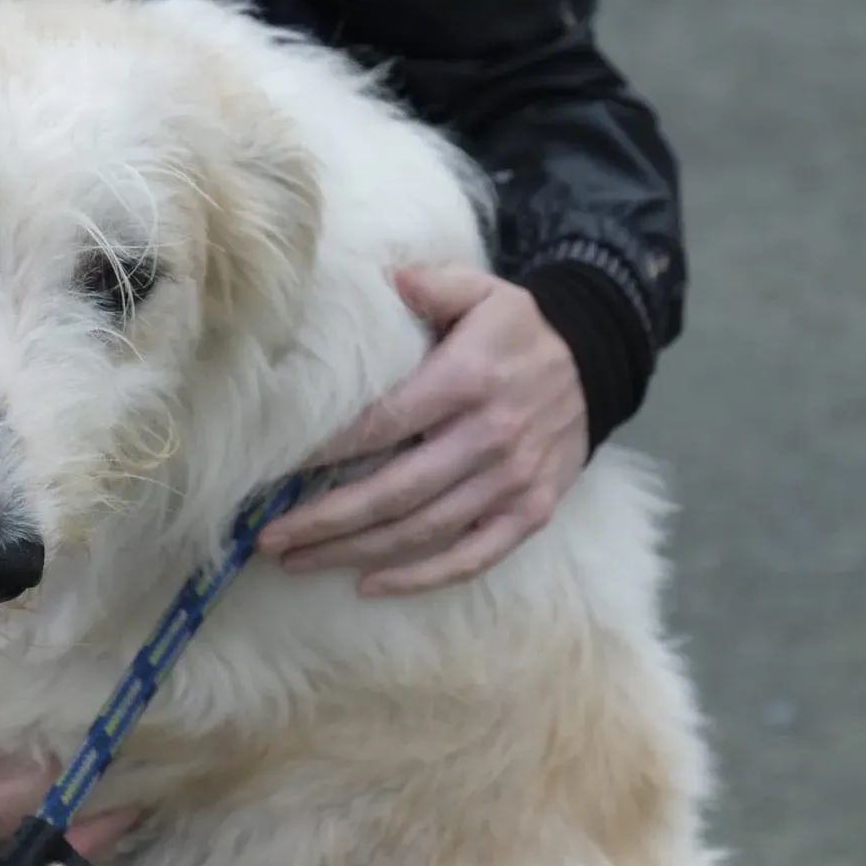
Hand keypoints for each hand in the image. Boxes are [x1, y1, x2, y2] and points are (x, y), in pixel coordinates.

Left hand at [256, 264, 587, 595]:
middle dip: (324, 520)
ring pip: (422, 532)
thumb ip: (433, 285)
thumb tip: (387, 281)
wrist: (597, 364)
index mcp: (468, 382)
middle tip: (268, 538)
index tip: (275, 471)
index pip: (383, 424)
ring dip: (354, 553)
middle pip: (393, 492)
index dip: (327, 451)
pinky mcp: (531, 513)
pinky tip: (369, 585)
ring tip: (297, 561)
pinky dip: (419, 578)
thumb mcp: (482, 290)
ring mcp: (513, 482)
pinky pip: (471, 558)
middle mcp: (490, 437)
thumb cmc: (518, 331)